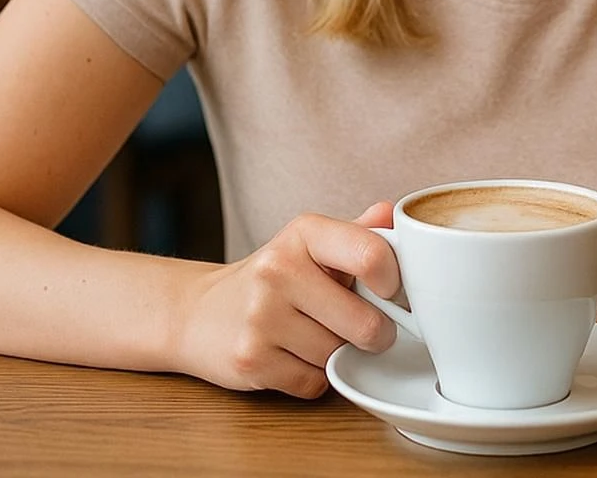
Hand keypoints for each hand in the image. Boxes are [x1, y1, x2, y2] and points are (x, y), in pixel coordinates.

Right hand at [169, 202, 397, 397]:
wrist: (200, 313)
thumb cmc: (274, 279)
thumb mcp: (312, 246)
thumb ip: (357, 234)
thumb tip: (394, 213)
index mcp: (304, 233)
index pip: (371, 254)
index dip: (395, 281)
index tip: (392, 292)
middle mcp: (278, 270)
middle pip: (364, 322)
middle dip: (374, 333)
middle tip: (364, 326)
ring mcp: (260, 316)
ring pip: (338, 356)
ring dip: (339, 355)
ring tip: (318, 335)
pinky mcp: (250, 360)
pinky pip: (313, 383)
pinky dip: (314, 378)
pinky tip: (295, 356)